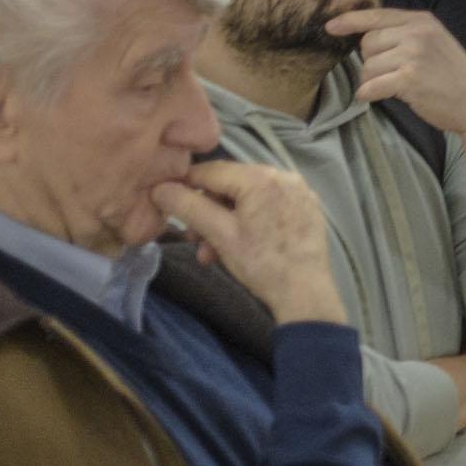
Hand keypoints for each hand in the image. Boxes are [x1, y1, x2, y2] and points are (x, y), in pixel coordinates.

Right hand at [157, 158, 346, 325]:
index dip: (185, 187)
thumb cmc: (262, 264)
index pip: (209, 171)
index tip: (170, 206)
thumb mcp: (218, 234)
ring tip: (212, 252)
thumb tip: (159, 188)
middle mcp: (284, 176)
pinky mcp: (306, 209)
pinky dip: (248, 222)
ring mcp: (299, 193)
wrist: (306, 295)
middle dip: (208, 213)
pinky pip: (267, 207)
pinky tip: (238, 246)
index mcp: (262, 177)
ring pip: (247, 199)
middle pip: (229, 185)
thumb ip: (187, 206)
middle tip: (195, 240)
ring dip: (224, 222)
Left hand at [327, 3, 465, 141]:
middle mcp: (417, 33)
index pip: (376, 15)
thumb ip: (406, 33)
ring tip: (393, 87)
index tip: (330, 26)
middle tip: (391, 73)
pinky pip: (372, 85)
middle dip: (371, 60)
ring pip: (368, 66)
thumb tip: (366, 35)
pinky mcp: (410, 79)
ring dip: (372, 80)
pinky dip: (369, 94)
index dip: (349, 20)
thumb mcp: (434, 42)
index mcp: (422, 21)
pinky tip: (376, 97)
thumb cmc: (453, 77)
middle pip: (368, 43)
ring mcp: (414, 55)